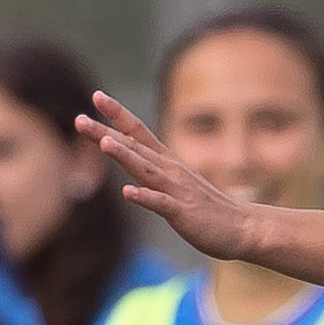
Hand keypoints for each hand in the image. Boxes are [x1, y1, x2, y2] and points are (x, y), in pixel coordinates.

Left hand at [80, 93, 275, 264]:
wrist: (244, 228)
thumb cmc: (208, 208)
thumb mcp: (178, 184)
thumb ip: (153, 172)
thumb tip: (130, 161)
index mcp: (167, 163)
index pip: (138, 132)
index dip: (117, 115)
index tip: (97, 97)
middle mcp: (170, 171)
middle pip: (134, 147)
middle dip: (105, 133)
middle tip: (79, 119)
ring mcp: (177, 191)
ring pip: (146, 170)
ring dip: (125, 156)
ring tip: (104, 143)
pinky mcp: (183, 213)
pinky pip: (161, 204)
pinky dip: (145, 197)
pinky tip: (128, 192)